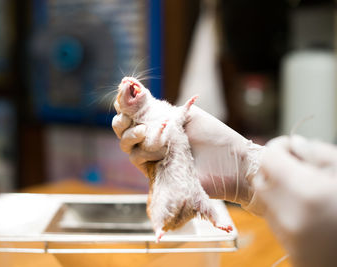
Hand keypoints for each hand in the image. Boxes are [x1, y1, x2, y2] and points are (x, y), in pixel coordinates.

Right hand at [112, 101, 263, 210]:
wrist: (231, 163)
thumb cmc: (214, 136)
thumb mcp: (187, 115)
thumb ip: (160, 107)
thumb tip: (136, 91)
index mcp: (159, 120)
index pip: (132, 110)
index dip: (124, 100)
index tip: (125, 88)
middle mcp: (152, 137)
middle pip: (122, 127)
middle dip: (121, 118)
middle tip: (127, 113)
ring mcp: (152, 155)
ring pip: (126, 143)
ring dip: (132, 134)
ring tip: (145, 131)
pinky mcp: (154, 172)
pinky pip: (137, 158)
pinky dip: (144, 149)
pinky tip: (159, 145)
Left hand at [253, 135, 336, 266]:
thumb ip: (319, 154)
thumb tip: (295, 145)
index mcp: (306, 192)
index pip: (269, 158)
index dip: (279, 148)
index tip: (291, 147)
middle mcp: (289, 216)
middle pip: (261, 180)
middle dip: (275, 170)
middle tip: (297, 168)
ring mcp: (287, 237)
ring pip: (266, 202)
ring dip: (279, 192)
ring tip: (307, 193)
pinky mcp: (291, 252)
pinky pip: (277, 223)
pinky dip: (286, 213)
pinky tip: (309, 213)